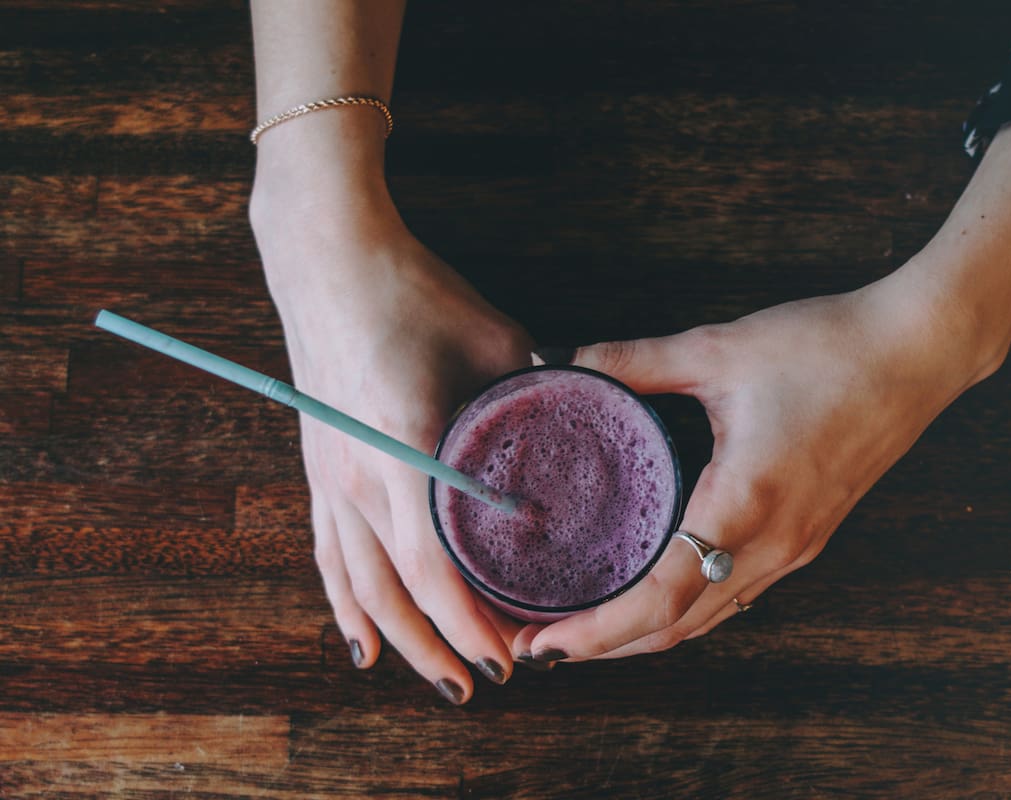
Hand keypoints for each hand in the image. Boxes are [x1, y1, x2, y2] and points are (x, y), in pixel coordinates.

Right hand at [252, 177, 532, 701]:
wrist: (328, 260)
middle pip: (397, 593)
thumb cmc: (414, 294)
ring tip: (441, 680)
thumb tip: (578, 432)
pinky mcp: (317, 470)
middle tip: (491, 681)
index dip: (470, 622)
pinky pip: (327, 557)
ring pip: (360, 588)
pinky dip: (346, 608)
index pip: (434, 564)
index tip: (509, 656)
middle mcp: (359, 474)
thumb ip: (535, 395)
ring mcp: (330, 476)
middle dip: (444, 648)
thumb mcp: (494, 339)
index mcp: (406, 443)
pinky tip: (364, 646)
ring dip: (402, 642)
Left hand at [518, 275, 996, 660]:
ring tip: (586, 626)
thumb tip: (562, 361)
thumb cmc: (827, 348)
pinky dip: (685, 609)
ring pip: (709, 619)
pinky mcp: (808, 536)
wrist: (918, 350)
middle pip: (678, 629)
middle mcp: (773, 544)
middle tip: (543, 644)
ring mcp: (796, 548)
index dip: (597, 633)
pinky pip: (736, 594)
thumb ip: (635, 361)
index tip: (544, 646)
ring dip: (645, 634)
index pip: (660, 600)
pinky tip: (653, 590)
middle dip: (607, 647)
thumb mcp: (718, 349)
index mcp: (745, 503)